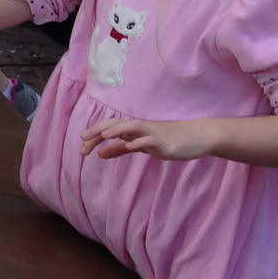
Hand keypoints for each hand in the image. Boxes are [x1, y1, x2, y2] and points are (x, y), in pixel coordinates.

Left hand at [80, 117, 212, 160]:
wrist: (196, 137)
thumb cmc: (167, 140)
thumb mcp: (140, 146)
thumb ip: (120, 149)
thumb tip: (99, 153)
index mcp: (133, 130)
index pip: (109, 128)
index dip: (94, 134)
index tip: (81, 144)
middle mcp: (140, 129)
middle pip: (115, 124)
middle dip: (98, 130)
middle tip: (82, 139)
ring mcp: (152, 134)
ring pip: (131, 127)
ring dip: (116, 130)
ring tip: (102, 136)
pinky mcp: (164, 142)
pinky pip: (149, 140)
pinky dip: (139, 142)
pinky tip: (129, 146)